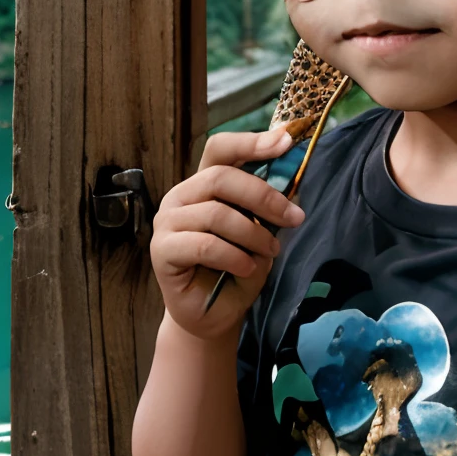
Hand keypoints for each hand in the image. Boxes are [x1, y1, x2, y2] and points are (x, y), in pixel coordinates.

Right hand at [150, 127, 302, 339]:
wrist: (216, 314)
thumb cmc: (237, 269)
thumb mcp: (262, 232)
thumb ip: (268, 206)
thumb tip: (295, 182)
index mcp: (204, 185)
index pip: (220, 149)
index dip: (251, 142)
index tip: (285, 140)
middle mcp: (181, 197)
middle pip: (221, 178)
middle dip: (264, 196)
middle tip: (294, 218)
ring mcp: (167, 222)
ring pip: (216, 214)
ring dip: (253, 234)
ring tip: (271, 252)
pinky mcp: (161, 250)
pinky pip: (204, 245)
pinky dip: (234, 256)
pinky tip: (247, 268)